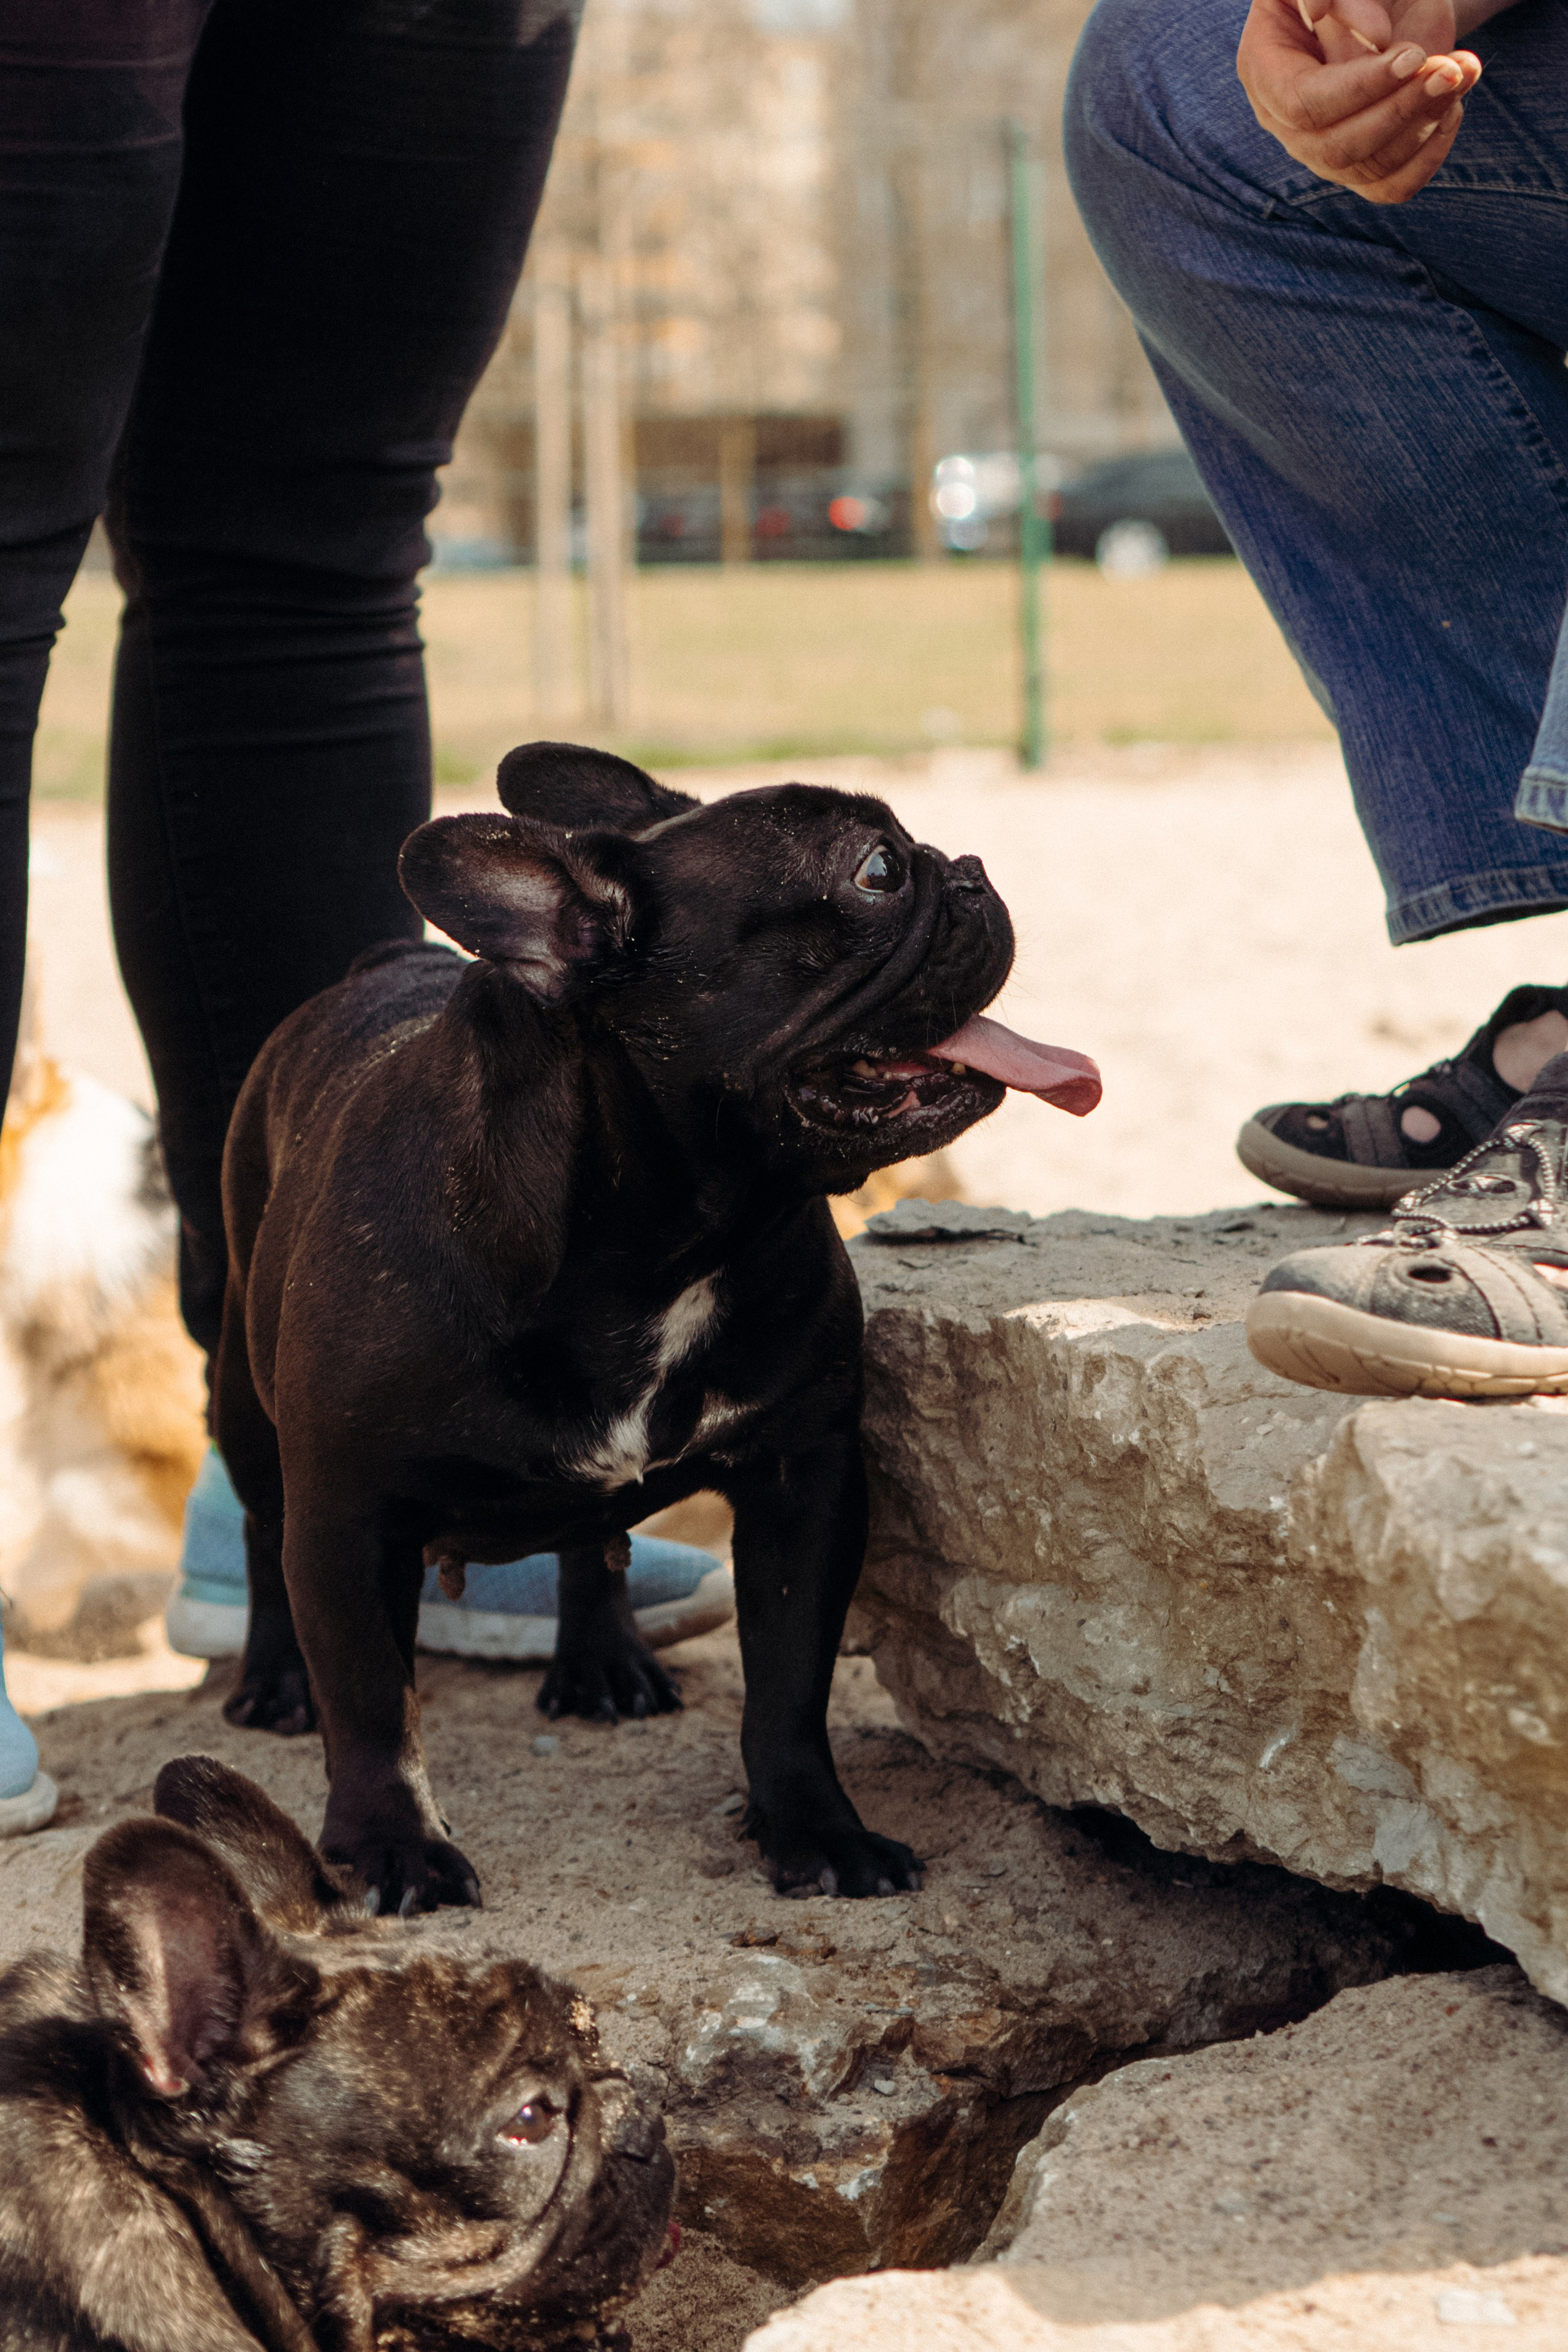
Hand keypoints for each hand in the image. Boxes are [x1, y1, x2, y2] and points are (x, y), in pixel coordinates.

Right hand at [1238, 0, 1481, 204]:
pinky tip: (1451, 109)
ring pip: (1367, 170)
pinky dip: (1429, 156)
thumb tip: (1372, 34)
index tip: (1414, 56)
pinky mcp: (1358, 166)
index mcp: (1264, 67)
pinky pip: (1391, 188)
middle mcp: (1283, 120)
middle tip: (1449, 68)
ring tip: (1462, 70)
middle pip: (1333, 148)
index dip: (1359, 88)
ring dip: (1425, 123)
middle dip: (1398, 110)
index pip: (1302, 103)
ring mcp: (1319, 149)